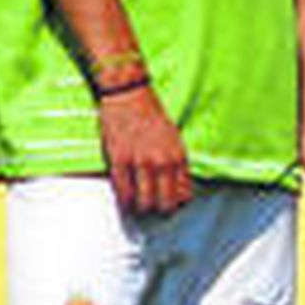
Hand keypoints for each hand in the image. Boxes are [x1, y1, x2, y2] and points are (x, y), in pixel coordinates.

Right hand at [100, 84, 191, 215]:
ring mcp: (140, 162)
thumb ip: (175, 162)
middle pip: (165, 204)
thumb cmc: (150, 113)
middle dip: (159, 210)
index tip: (168, 203)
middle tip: (152, 207)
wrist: (128, 94)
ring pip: (144, 203)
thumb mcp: (173, 137)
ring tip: (137, 205)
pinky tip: (125, 200)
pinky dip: (124, 201)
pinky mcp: (119, 160)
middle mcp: (162, 162)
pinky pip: (123, 192)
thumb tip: (175, 187)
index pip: (184, 195)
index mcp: (178, 156)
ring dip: (141, 209)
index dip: (176, 203)